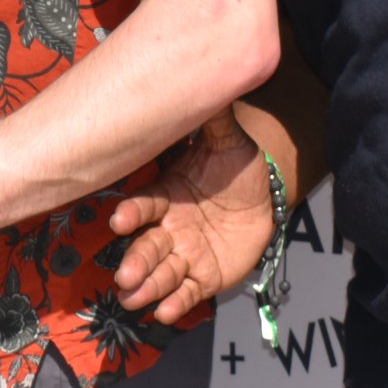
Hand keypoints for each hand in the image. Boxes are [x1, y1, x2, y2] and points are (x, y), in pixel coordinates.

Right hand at [108, 107, 277, 324]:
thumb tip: (209, 74)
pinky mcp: (203, 277)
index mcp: (167, 194)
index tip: (121, 220)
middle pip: (147, 246)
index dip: (133, 213)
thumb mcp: (227, 141)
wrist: (266, 197)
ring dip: (147, 286)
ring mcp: (184, 254)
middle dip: (135, 261)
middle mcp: (168, 227)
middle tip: (124, 275)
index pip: (144, 205)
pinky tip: (164, 313)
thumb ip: (214, 119)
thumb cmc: (237, 166)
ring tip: (134, 298)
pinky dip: (175, 303)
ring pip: (161, 273)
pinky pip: (187, 292)